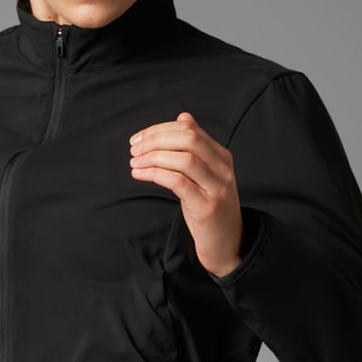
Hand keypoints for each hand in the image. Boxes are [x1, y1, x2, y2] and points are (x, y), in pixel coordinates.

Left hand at [129, 110, 244, 277]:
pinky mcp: (206, 206)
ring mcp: (216, 187)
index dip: (160, 129)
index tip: (139, 138)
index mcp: (221, 156)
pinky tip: (140, 175)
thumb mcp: (206, 174)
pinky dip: (156, 174)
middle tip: (134, 149)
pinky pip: (178, 182)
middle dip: (155, 140)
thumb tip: (183, 117)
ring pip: (183, 158)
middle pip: (188, 139)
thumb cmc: (210, 209)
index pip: (190, 129)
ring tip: (134, 163)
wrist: (228, 243)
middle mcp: (222, 168)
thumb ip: (196, 148)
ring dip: (153, 157)